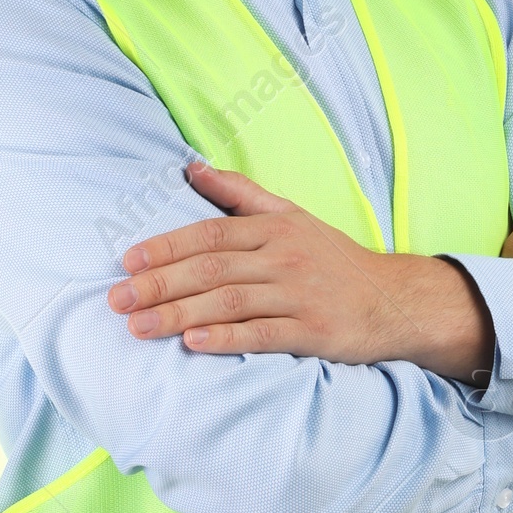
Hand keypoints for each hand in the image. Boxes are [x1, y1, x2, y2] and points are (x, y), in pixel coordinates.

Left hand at [107, 162, 494, 380]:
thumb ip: (240, 194)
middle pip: (211, 269)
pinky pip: (263, 334)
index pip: (208, 234)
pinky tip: (194, 344)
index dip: (165, 247)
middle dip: (159, 285)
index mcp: (273, 228)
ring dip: (179, 315)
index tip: (128, 262)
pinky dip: (227, 338)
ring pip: (229, 302)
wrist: (395, 300)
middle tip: (117, 300)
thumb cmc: (334, 258)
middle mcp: (283, 258)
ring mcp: (299, 295)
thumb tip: (191, 168)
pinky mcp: (314, 331)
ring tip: (139, 328)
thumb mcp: (291, 215)